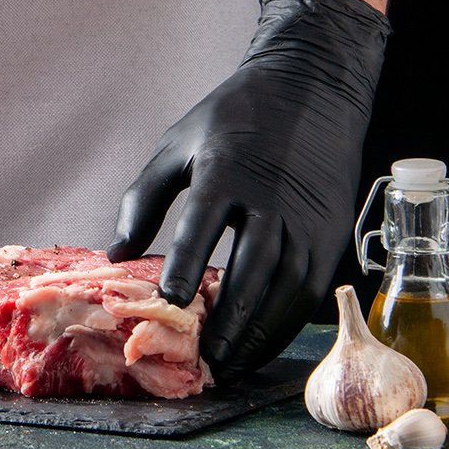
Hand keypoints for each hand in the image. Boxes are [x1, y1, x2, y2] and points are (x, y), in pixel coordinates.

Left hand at [107, 0, 390, 379]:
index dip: (188, 264)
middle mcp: (272, 195)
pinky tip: (263, 341)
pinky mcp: (331, 230)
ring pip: (288, 285)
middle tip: (207, 357)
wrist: (311, 86)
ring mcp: (308, 216)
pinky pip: (311, 287)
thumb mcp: (178, 143)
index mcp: (226, 167)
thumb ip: (144, 197)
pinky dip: (288, 320)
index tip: (171, 302)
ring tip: (233, 362)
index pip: (204, 222)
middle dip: (231, 318)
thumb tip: (117, 254)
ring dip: (261, 330)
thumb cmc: (234, 116)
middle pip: (253, 266)